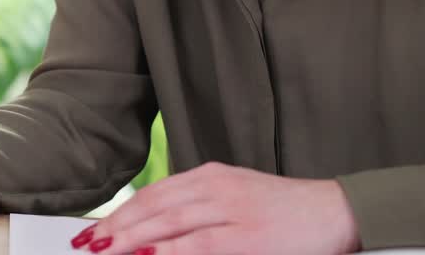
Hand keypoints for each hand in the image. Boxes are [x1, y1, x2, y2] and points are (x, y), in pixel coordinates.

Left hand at [74, 162, 359, 254]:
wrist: (335, 211)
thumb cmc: (283, 211)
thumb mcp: (234, 200)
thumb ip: (196, 210)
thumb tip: (154, 235)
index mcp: (210, 177)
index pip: (154, 195)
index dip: (120, 213)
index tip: (95, 231)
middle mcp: (216, 188)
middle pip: (154, 208)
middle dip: (117, 228)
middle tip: (89, 244)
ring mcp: (232, 211)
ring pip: (170, 223)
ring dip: (133, 239)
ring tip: (106, 250)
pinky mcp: (249, 237)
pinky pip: (200, 245)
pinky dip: (171, 251)